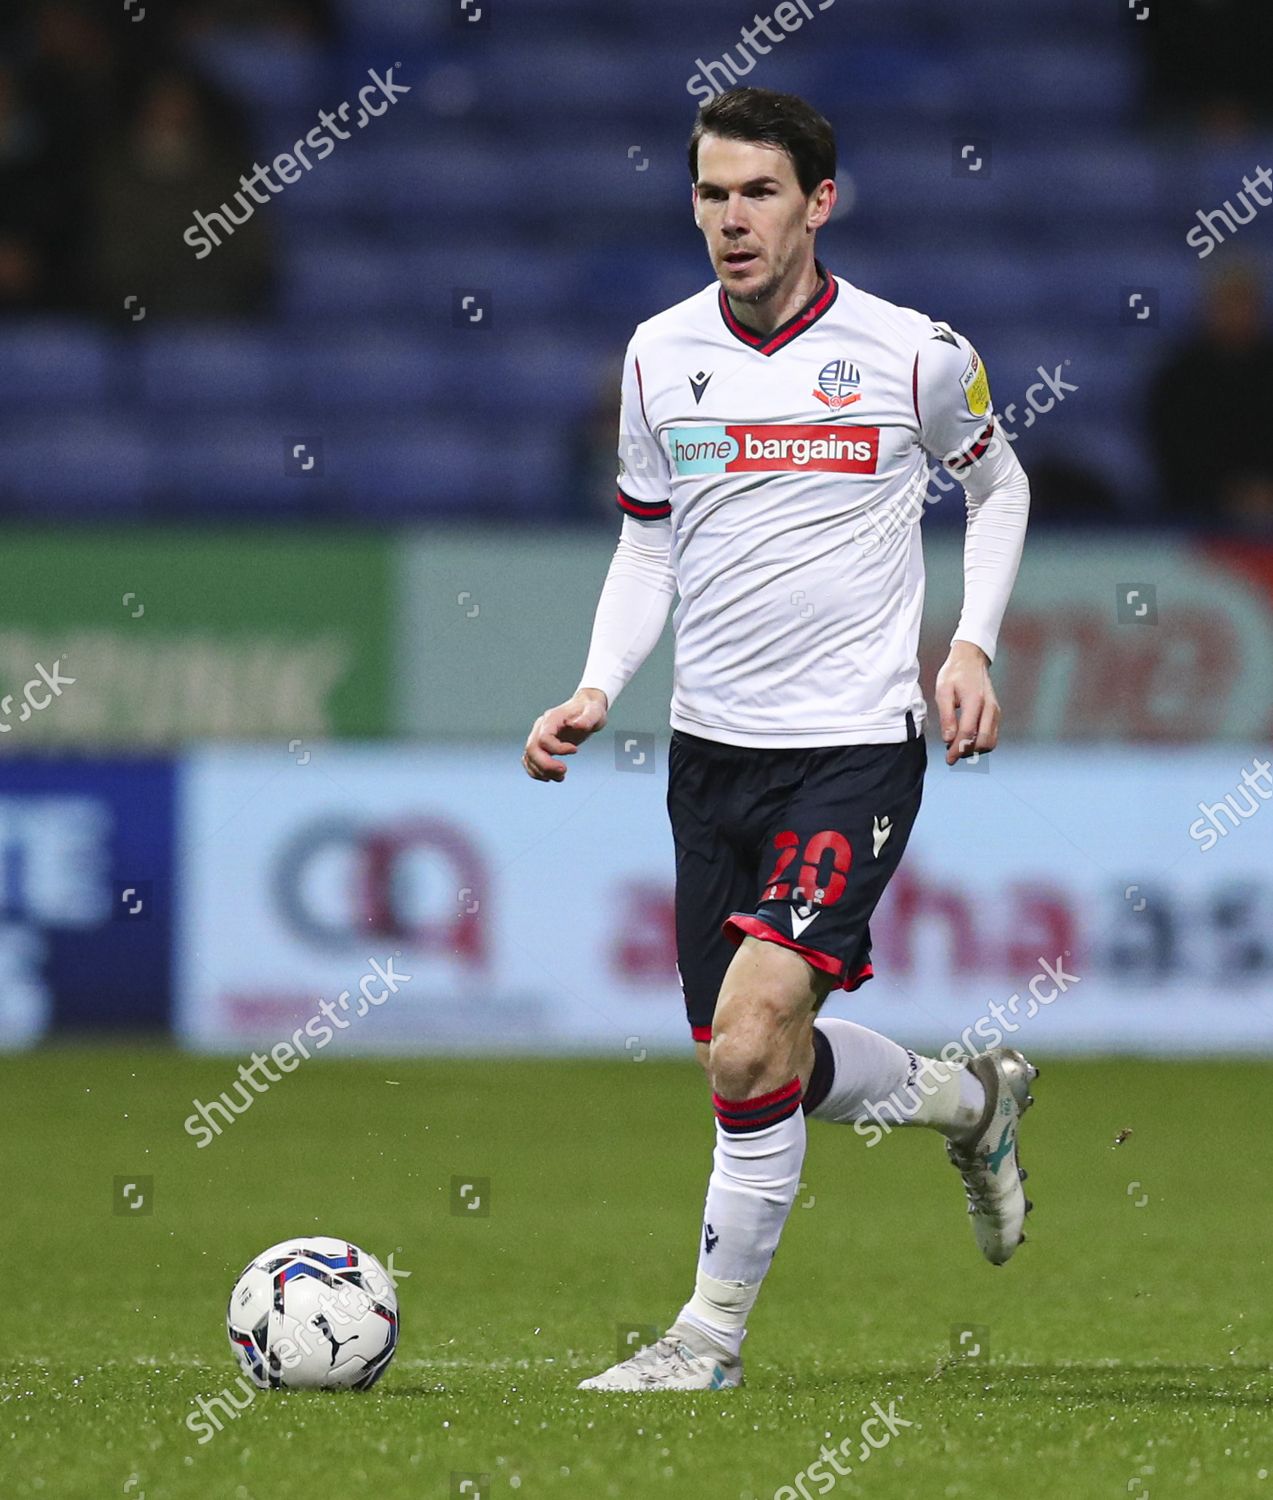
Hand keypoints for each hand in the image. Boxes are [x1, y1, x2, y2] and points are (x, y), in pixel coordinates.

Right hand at [522, 688, 607, 781]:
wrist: (586, 706)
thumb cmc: (590, 709)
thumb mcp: (595, 712)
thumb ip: (587, 719)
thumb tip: (577, 726)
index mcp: (552, 718)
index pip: (544, 738)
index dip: (557, 749)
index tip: (575, 750)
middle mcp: (541, 726)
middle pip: (532, 749)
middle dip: (546, 765)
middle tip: (564, 771)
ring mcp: (538, 735)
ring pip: (529, 757)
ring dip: (542, 771)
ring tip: (561, 777)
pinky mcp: (540, 744)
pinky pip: (529, 760)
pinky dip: (536, 771)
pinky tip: (550, 777)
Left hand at [935, 641, 999, 765]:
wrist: (971, 659)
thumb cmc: (955, 674)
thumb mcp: (943, 692)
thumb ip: (946, 716)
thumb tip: (948, 739)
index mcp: (975, 701)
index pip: (968, 733)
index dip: (957, 750)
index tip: (949, 759)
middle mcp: (990, 708)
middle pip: (983, 741)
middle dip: (967, 752)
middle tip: (952, 755)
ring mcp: (996, 711)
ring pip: (991, 741)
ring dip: (975, 750)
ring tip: (958, 748)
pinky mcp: (996, 713)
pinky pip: (993, 735)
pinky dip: (981, 743)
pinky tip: (967, 741)